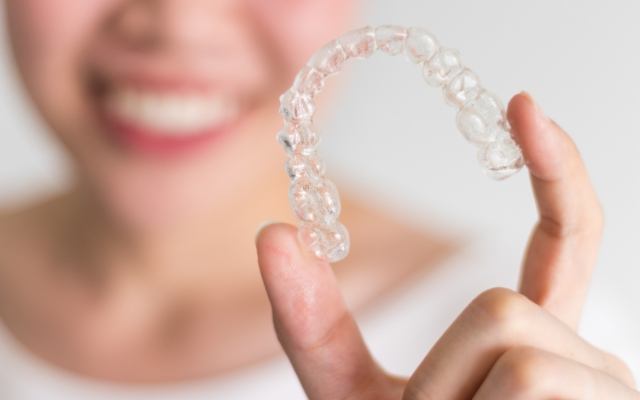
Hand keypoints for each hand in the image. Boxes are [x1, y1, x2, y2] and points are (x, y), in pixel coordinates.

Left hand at [255, 92, 637, 398]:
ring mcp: (608, 390)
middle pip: (505, 307)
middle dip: (444, 375)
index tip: (525, 104)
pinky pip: (527, 389)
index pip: (568, 237)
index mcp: (535, 338)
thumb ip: (317, 326)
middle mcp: (586, 357)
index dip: (557, 171)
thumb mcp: (353, 396)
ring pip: (517, 349)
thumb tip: (271, 232)